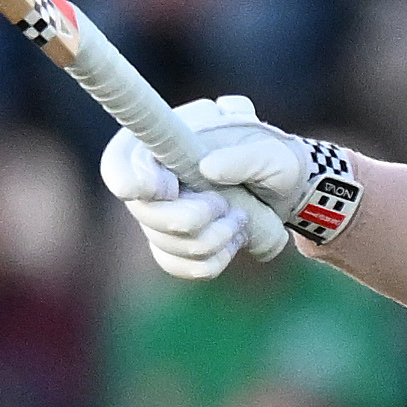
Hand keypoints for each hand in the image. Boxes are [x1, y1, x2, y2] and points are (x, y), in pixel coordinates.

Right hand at [99, 95, 299, 279]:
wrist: (286, 195)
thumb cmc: (277, 163)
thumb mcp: (274, 155)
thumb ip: (244, 157)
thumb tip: (207, 169)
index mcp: (166, 142)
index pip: (119, 160)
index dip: (129, 178)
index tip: (167, 188)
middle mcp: (152, 177)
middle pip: (143, 212)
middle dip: (191, 217)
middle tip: (226, 206)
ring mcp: (158, 213)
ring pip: (163, 243)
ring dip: (209, 240)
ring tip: (238, 220)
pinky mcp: (171, 243)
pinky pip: (175, 265)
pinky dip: (210, 260)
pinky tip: (231, 242)